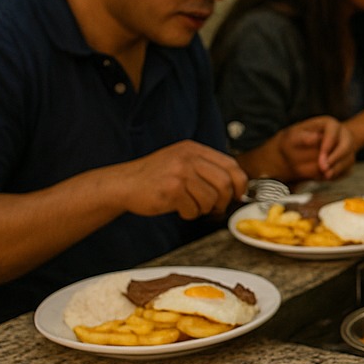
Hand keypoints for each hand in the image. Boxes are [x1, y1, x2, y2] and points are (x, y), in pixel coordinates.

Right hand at [117, 140, 246, 219]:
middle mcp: (188, 158)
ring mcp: (179, 173)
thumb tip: (235, 186)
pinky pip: (193, 209)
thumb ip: (205, 168)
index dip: (240, 183)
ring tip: (192, 206)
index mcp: (194, 149)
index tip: (238, 194)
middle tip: (216, 207)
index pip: (230, 165)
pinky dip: (189, 214)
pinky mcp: (171, 190)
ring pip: (210, 198)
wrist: (124, 183)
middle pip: (224, 183)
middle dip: (224, 201)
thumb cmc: (155, 177)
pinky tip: (179, 208)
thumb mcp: (182, 162)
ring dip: (204, 209)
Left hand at [268, 116, 355, 180]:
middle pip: (346, 146)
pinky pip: (347, 169)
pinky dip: (336, 175)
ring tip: (322, 176)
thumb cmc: (296, 142)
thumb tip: (316, 138)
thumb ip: (303, 138)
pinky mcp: (347, 160)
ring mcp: (348, 147)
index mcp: (329, 124)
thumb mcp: (294, 137)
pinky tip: (322, 176)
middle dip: (336, 159)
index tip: (321, 160)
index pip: (333, 133)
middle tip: (324, 170)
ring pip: (348, 159)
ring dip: (336, 169)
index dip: (328, 147)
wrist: (299, 151)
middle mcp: (342, 134)